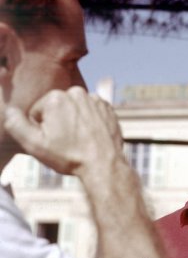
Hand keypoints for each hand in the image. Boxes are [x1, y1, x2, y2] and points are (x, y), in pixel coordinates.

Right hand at [4, 87, 122, 175]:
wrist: (104, 165)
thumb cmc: (69, 156)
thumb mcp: (34, 144)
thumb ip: (16, 124)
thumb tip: (10, 110)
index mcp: (56, 97)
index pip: (38, 111)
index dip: (42, 129)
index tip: (55, 140)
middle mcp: (77, 92)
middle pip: (57, 108)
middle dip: (58, 122)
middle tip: (67, 141)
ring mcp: (95, 99)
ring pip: (74, 110)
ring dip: (74, 121)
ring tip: (80, 139)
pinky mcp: (108, 108)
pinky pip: (91, 112)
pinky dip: (90, 121)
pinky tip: (91, 135)